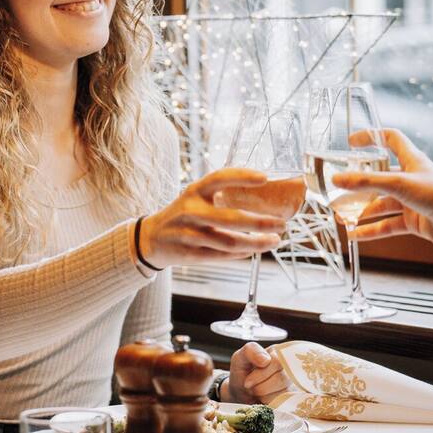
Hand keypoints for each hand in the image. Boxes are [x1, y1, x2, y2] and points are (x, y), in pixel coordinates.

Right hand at [138, 168, 284, 268]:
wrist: (151, 239)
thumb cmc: (182, 215)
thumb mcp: (195, 198)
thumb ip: (220, 196)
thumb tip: (264, 196)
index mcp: (193, 191)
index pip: (218, 178)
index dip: (241, 176)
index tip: (264, 177)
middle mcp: (190, 211)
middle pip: (231, 218)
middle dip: (261, 223)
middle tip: (282, 223)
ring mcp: (188, 234)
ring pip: (230, 242)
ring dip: (256, 243)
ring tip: (274, 240)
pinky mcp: (189, 254)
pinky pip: (221, 256)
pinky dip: (241, 254)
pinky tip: (253, 250)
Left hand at [221, 342, 292, 404]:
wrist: (241, 393)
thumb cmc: (242, 373)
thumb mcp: (239, 358)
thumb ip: (251, 351)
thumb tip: (266, 360)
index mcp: (277, 352)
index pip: (277, 362)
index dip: (261, 374)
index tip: (247, 381)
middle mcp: (289, 365)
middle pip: (282, 378)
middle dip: (261, 387)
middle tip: (250, 387)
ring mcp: (293, 382)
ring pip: (283, 392)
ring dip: (264, 396)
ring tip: (257, 392)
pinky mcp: (293, 396)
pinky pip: (285, 402)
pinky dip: (270, 403)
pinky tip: (264, 398)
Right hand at [331, 128, 432, 248]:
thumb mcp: (398, 184)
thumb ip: (366, 182)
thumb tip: (336, 179)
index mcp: (412, 161)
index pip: (390, 140)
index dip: (372, 137)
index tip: (351, 143)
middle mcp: (410, 179)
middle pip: (378, 178)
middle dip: (357, 185)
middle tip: (338, 191)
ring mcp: (411, 201)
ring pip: (380, 204)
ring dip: (361, 210)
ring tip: (341, 216)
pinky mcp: (412, 220)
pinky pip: (386, 225)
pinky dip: (370, 230)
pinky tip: (354, 235)